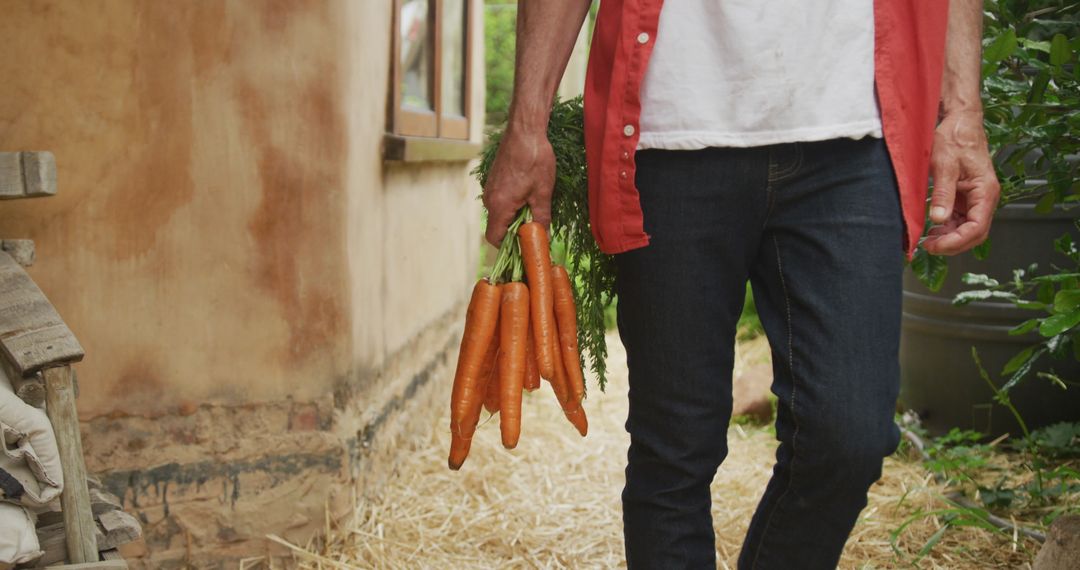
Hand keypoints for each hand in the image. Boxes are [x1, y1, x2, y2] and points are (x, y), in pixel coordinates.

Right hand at [482, 126, 554, 245]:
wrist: (525, 130)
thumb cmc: (535, 160)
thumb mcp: (543, 192)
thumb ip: (541, 218)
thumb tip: (543, 237)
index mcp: (500, 205)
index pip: (495, 238)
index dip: (509, 247)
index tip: (525, 247)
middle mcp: (490, 199)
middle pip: (497, 227)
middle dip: (514, 232)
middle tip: (535, 232)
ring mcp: (490, 188)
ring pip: (500, 213)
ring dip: (515, 217)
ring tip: (535, 212)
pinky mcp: (494, 180)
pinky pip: (500, 200)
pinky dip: (512, 205)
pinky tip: (529, 197)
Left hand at [923, 109, 1000, 255]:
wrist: (959, 123)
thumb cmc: (955, 139)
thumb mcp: (944, 166)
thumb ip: (942, 193)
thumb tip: (938, 219)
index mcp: (985, 191)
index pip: (977, 228)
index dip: (956, 241)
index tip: (935, 246)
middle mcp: (985, 198)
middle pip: (974, 233)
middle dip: (952, 243)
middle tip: (928, 247)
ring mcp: (976, 198)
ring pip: (966, 228)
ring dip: (948, 237)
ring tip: (927, 240)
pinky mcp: (966, 197)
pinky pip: (960, 219)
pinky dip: (947, 227)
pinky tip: (931, 229)